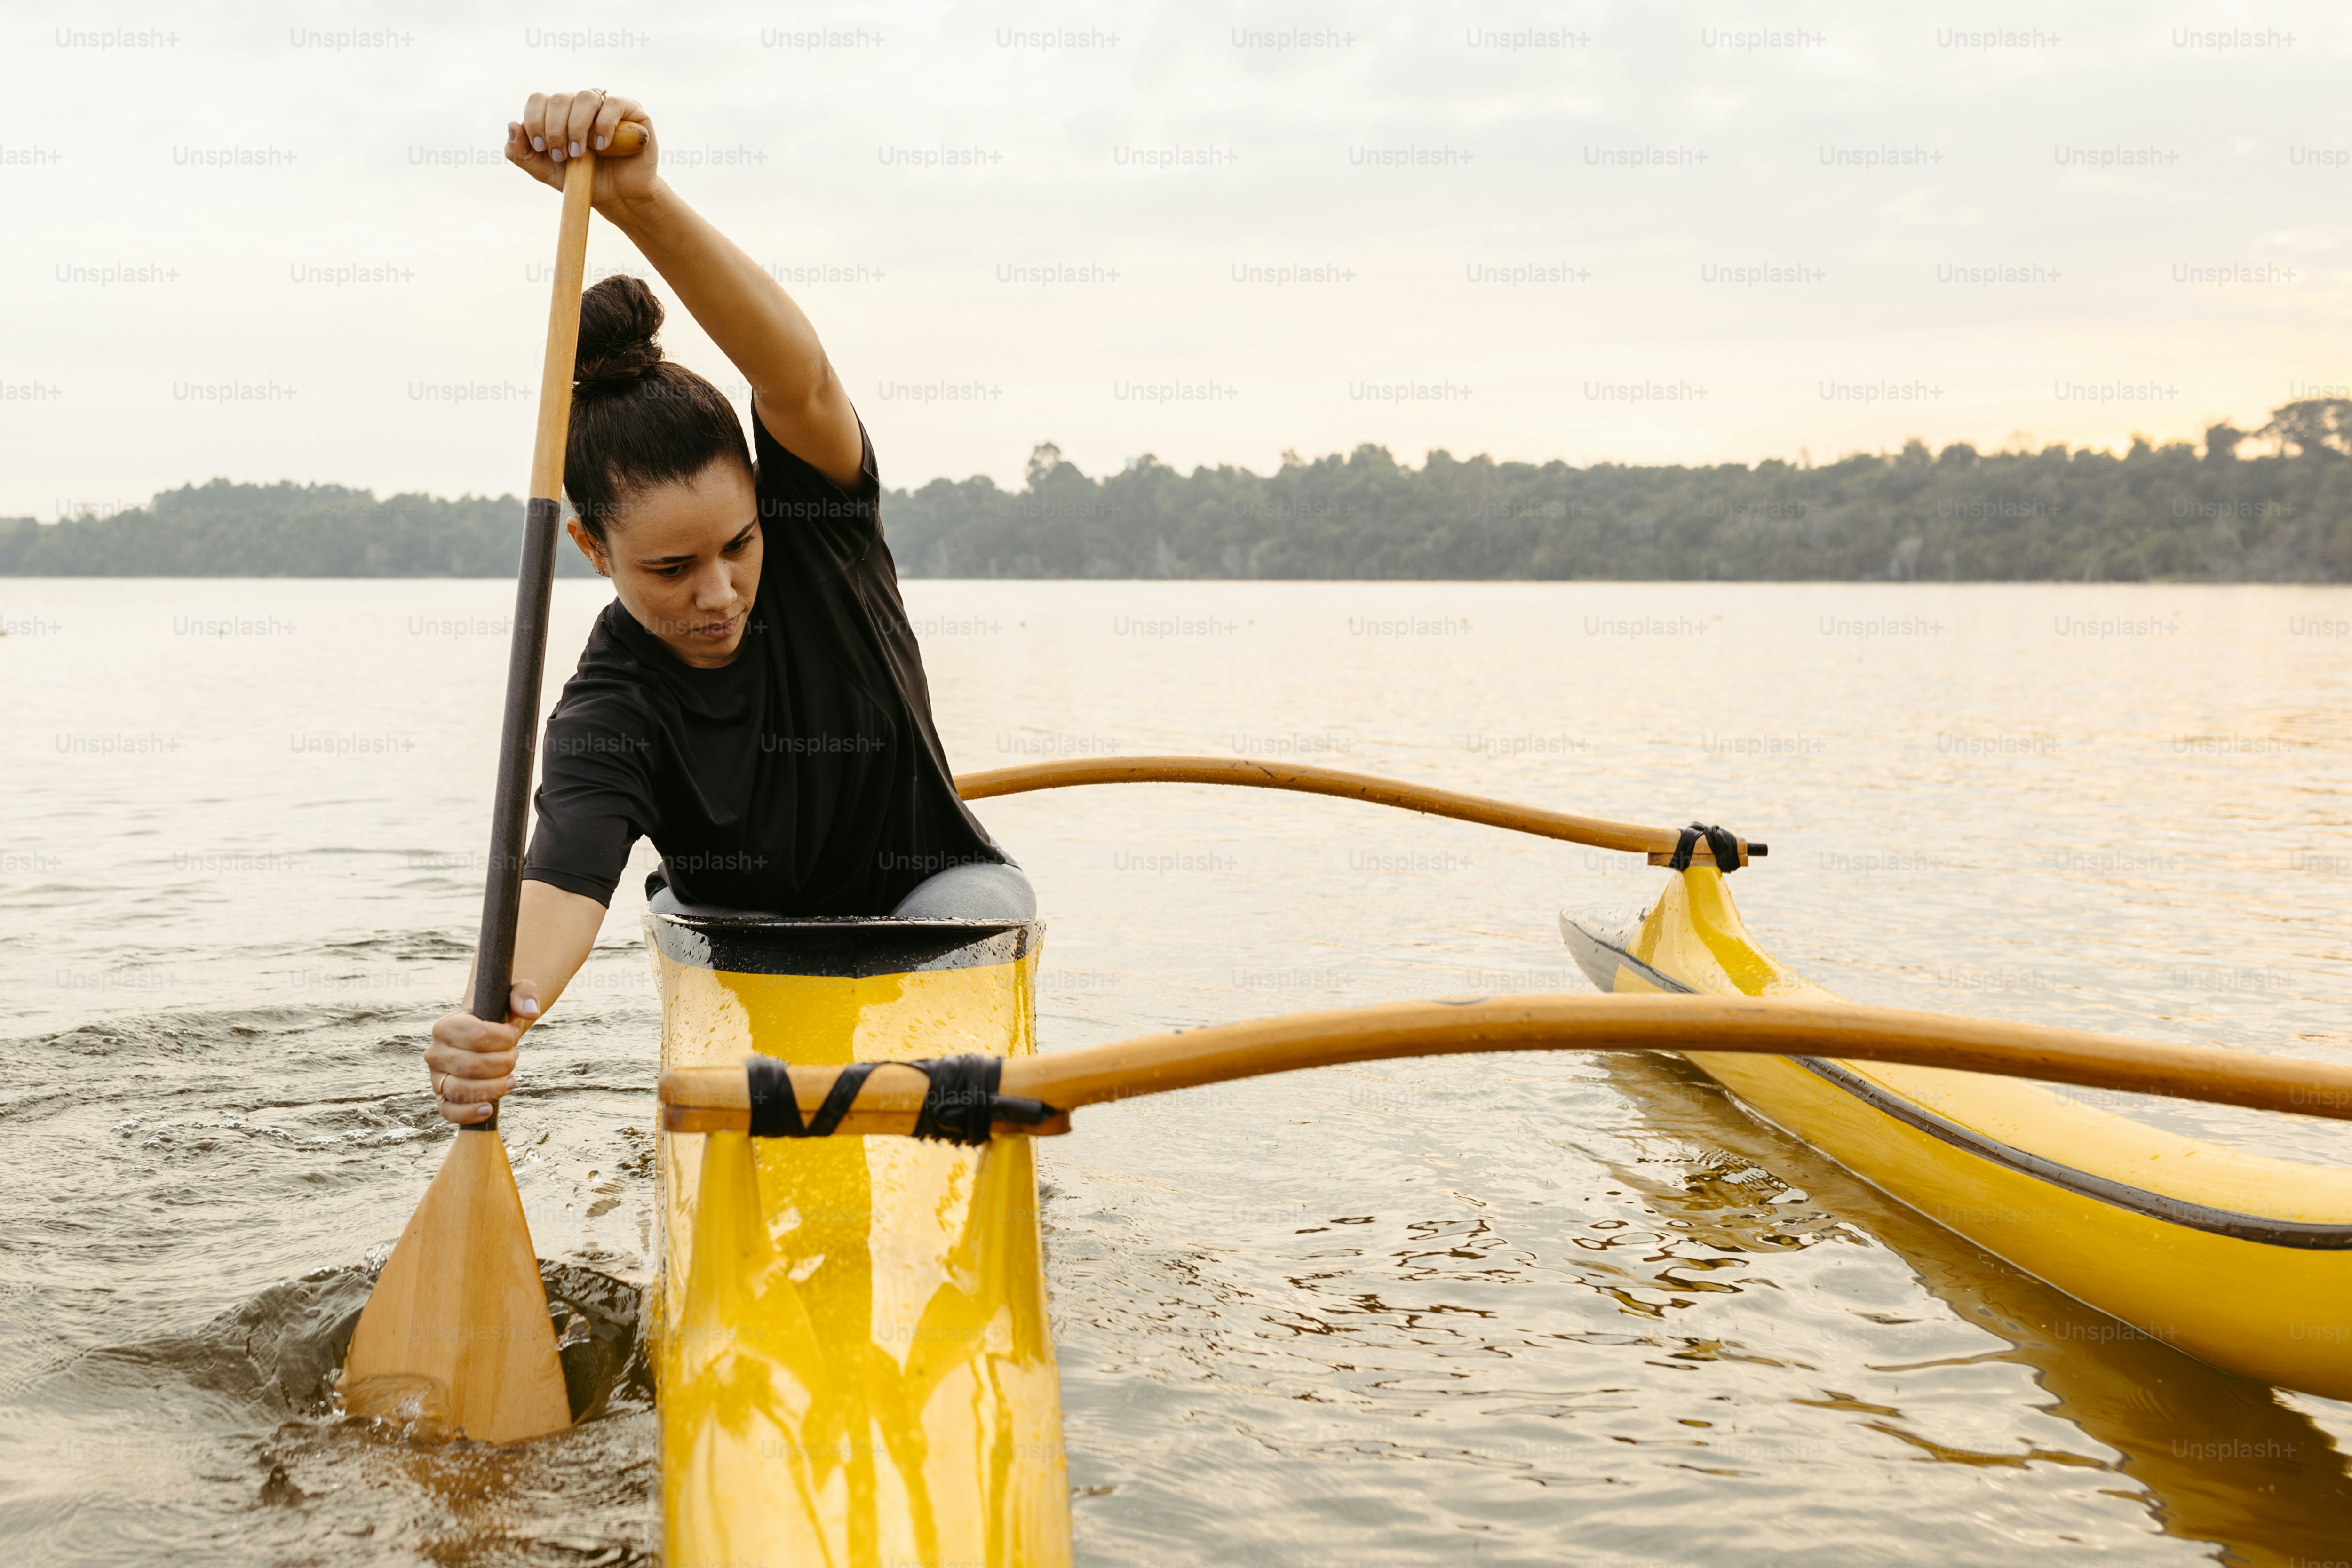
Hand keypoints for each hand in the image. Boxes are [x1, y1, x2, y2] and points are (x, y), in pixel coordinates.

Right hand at [423, 981, 540, 1124]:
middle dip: (504, 1063)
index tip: (514, 1034)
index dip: (504, 1038)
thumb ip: (523, 994)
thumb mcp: (512, 996)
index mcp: (446, 1026)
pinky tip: (488, 1109)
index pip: (476, 1036)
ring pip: (460, 1090)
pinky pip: (449, 1111)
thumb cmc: (498, 1017)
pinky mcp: (443, 1097)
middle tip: (514, 1055)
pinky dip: (468, 1113)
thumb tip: (531, 1012)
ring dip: (493, 1088)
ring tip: (511, 1080)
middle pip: (472, 1065)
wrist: (487, 1037)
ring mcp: (437, 1077)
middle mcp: (435, 1053)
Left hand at [506, 90, 656, 210]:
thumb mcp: (544, 171)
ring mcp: (605, 106)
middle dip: (554, 130)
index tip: (541, 148)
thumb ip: (521, 152)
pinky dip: (603, 125)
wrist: (618, 198)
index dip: (535, 121)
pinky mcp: (631, 113)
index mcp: (557, 113)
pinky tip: (602, 145)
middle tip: (562, 156)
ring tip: (580, 153)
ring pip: (584, 97)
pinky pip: (612, 105)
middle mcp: (579, 105)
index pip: (538, 100)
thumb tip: (511, 124)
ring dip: (577, 127)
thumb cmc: (582, 181)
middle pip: (558, 98)